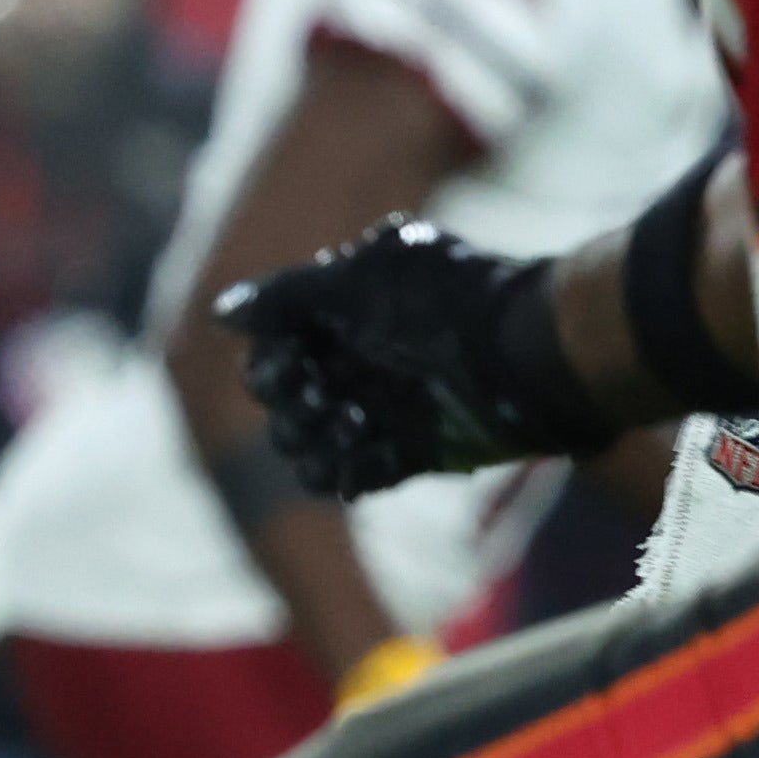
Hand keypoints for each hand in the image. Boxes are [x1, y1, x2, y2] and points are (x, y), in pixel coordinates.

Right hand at [209, 219, 606, 497]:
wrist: (535, 353)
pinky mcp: (413, 449)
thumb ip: (286, 297)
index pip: (278, 344)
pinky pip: (355, 473)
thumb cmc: (449, 303)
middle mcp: (360, 358)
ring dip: (314, 441)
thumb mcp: (360, 282)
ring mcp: (385, 405)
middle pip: (287, 398)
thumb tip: (223, 314)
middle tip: (324, 398)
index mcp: (347, 311)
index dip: (272, 361)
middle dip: (292, 404)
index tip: (292, 365)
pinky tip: (352, 469)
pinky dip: (345, 474)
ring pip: (312, 441)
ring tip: (352, 426)